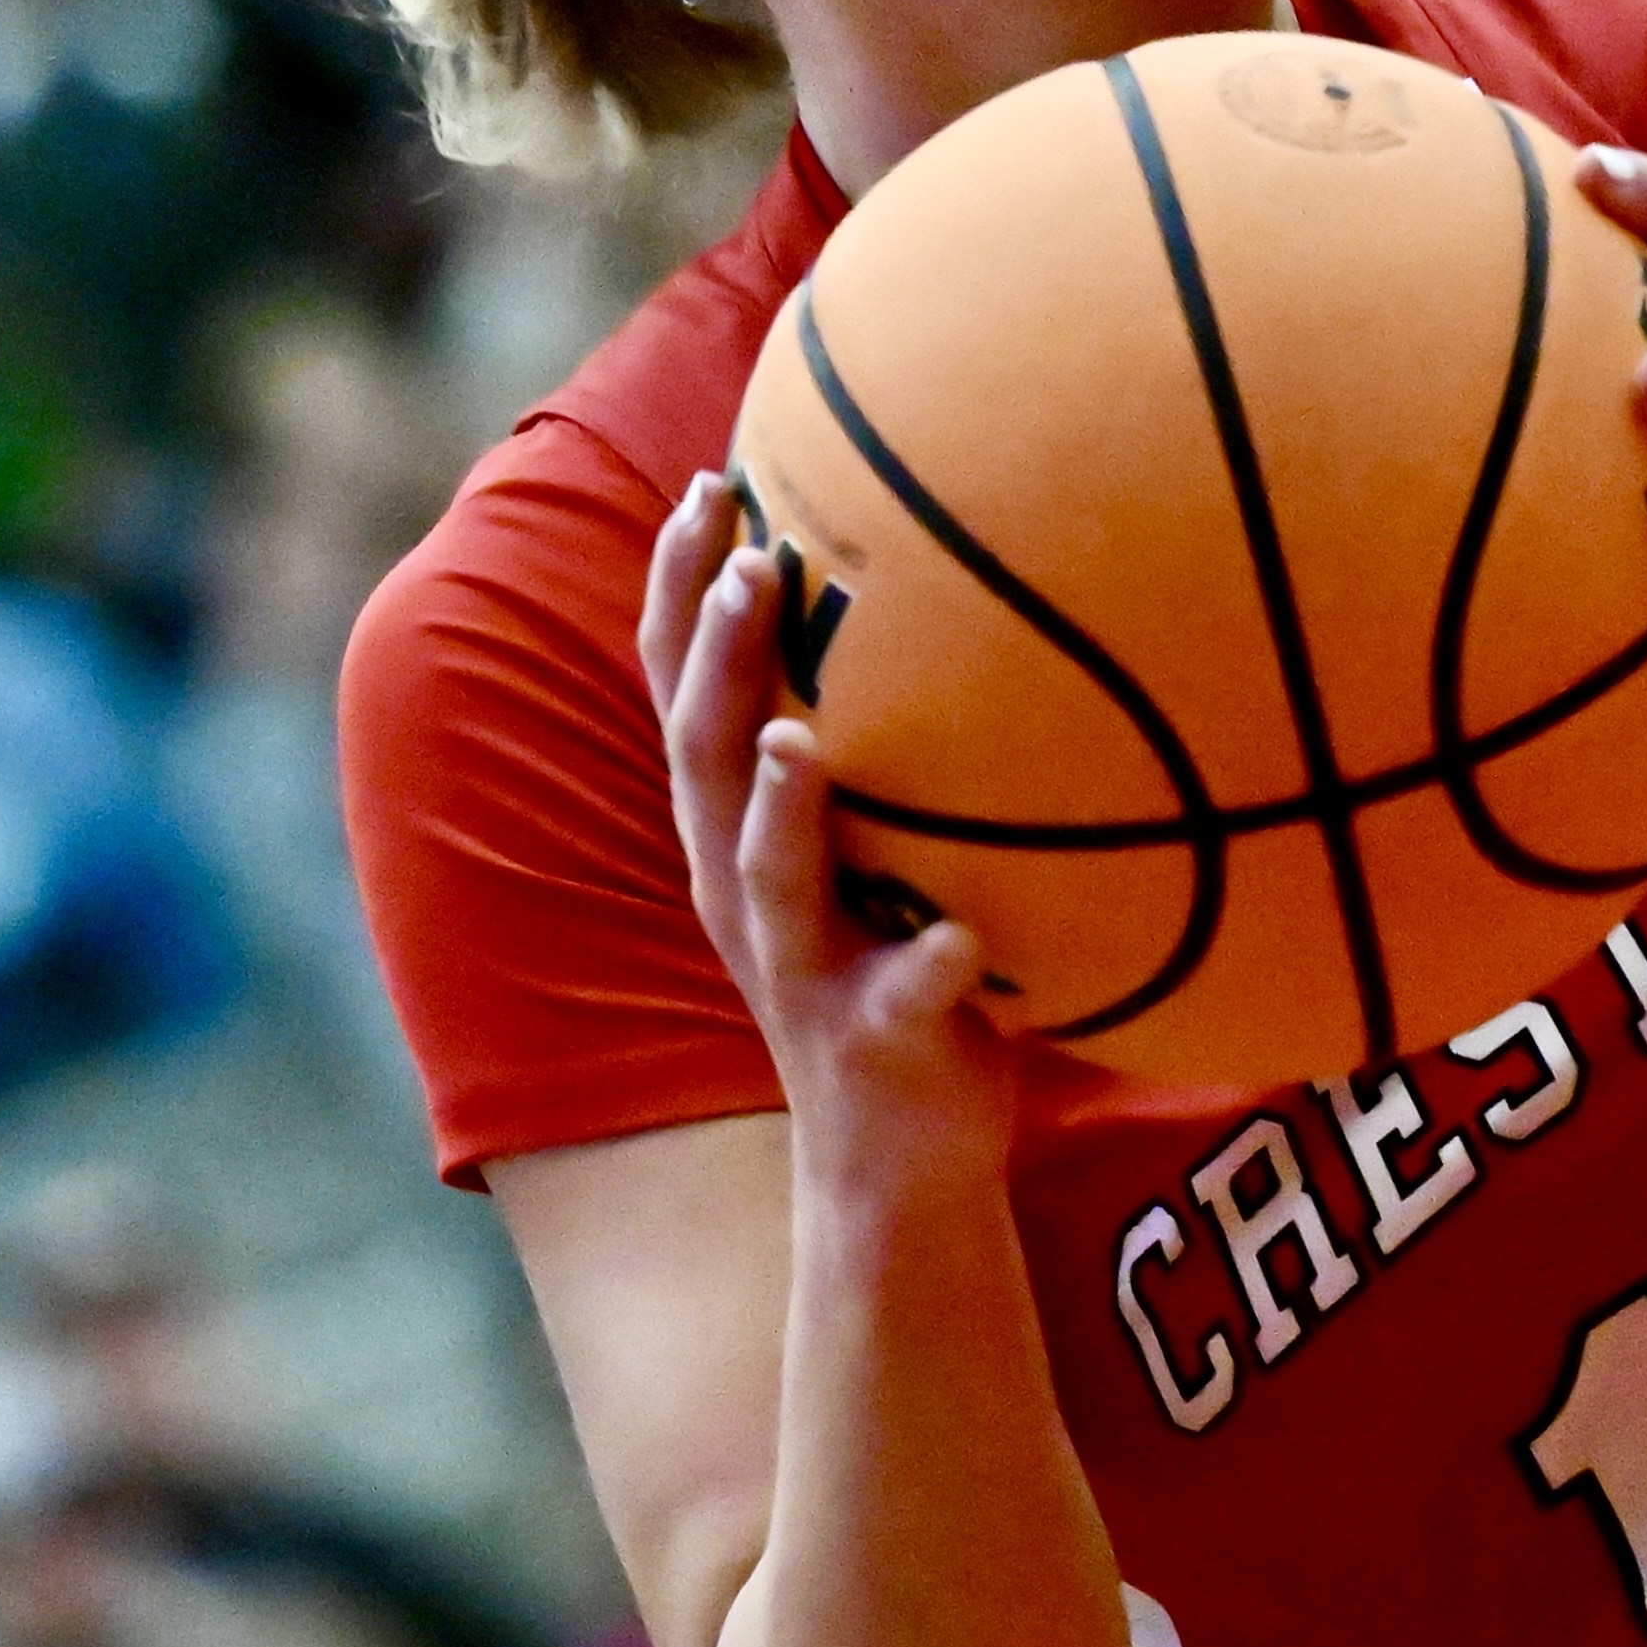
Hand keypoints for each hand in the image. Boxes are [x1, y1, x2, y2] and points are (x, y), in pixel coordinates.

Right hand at [639, 474, 1011, 1175]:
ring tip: (798, 740)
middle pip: (706, 757)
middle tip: (749, 558)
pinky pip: (902, 1002)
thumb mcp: (874, 846)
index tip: (711, 483)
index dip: (685, 593)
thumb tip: (959, 595)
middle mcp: (746, 892)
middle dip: (717, 657)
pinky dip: (929, 966)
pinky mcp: (876, 1045)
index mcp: (737, 834)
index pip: (687, 690)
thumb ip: (885, 746)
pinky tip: (960, 939)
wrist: (898, 1162)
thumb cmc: (899, 964)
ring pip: (769, 880)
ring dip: (780, 811)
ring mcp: (805, 971)